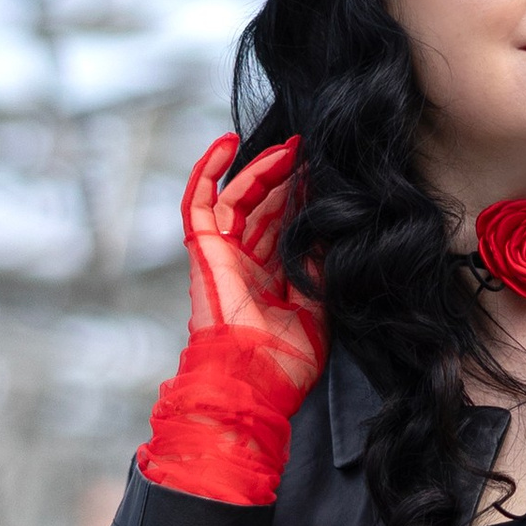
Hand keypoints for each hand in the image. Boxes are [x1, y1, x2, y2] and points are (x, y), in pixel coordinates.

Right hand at [181, 131, 326, 402]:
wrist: (252, 382)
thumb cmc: (283, 363)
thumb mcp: (316, 313)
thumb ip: (318, 272)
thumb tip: (326, 232)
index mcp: (271, 281)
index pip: (285, 228)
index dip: (302, 200)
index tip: (325, 176)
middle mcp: (246, 264)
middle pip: (265, 208)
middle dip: (287, 178)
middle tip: (311, 151)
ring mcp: (223, 255)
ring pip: (240, 199)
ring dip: (262, 170)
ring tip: (290, 148)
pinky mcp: (203, 251)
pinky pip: (200, 203)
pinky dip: (208, 172)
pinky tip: (227, 144)